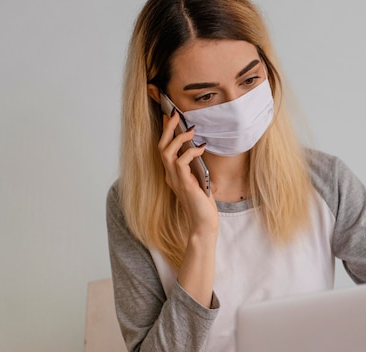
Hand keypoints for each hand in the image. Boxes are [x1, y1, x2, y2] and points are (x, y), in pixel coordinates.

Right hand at [159, 111, 217, 235]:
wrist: (203, 223)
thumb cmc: (203, 203)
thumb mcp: (199, 180)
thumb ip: (195, 166)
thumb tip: (198, 147)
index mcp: (172, 174)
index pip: (164, 149)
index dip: (166, 132)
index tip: (170, 116)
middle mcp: (170, 175)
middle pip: (162, 146)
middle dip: (168, 129)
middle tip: (175, 115)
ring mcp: (175, 180)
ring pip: (167, 152)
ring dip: (178, 138)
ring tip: (190, 129)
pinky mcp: (184, 184)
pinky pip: (181, 163)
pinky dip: (190, 152)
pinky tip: (200, 148)